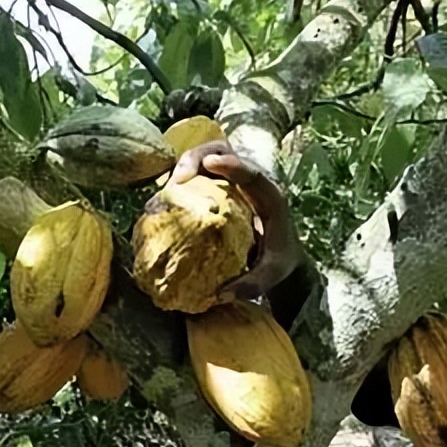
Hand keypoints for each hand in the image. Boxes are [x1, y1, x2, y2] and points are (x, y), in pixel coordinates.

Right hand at [170, 140, 304, 301]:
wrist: (283, 255)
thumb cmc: (280, 261)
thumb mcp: (272, 275)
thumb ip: (252, 284)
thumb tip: (222, 294)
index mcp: (270, 196)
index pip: (252, 172)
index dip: (232, 164)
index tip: (211, 163)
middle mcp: (249, 181)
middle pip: (222, 151)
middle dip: (198, 157)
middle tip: (180, 178)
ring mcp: (230, 181)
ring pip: (204, 159)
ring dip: (184, 167)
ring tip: (168, 189)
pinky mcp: (217, 188)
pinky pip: (196, 176)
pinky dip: (180, 181)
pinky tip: (164, 200)